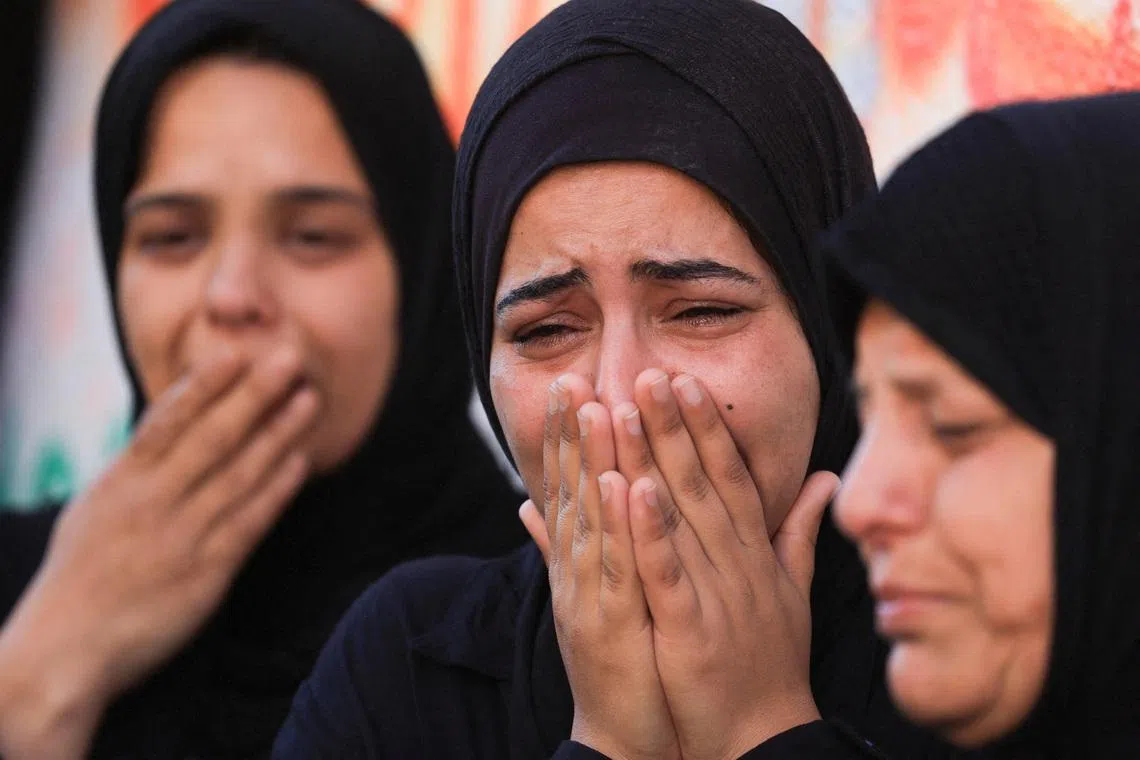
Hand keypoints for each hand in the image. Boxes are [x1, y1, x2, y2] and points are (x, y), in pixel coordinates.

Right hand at [0, 347, 316, 759]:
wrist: (65, 651)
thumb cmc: (82, 575)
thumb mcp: (96, 507)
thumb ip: (137, 467)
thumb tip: (172, 423)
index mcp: (120, 482)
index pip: (166, 421)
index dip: (203, 385)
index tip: (235, 352)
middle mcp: (152, 503)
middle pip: (212, 437)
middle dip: (254, 394)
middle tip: (290, 357)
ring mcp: (181, 537)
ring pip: (239, 473)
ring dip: (278, 434)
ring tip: (309, 400)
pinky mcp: (207, 573)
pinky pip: (249, 522)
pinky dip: (277, 490)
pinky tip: (300, 462)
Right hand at [518, 373, 679, 759]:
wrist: (623, 733)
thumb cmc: (618, 661)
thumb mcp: (591, 593)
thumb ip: (563, 544)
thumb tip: (529, 502)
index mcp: (581, 559)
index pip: (572, 485)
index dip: (570, 435)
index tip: (574, 383)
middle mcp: (579, 569)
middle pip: (573, 490)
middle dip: (572, 432)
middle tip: (573, 376)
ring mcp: (590, 593)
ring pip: (589, 516)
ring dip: (587, 459)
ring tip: (592, 407)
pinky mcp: (610, 622)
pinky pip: (615, 565)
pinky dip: (615, 523)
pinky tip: (615, 482)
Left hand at [619, 369, 836, 759]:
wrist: (764, 736)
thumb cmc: (772, 663)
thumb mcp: (792, 590)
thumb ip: (800, 530)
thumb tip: (823, 477)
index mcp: (753, 552)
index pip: (730, 476)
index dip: (707, 428)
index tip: (685, 382)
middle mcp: (737, 563)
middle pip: (702, 481)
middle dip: (676, 425)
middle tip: (650, 373)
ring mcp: (715, 593)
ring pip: (681, 514)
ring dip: (656, 459)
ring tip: (631, 409)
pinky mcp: (690, 628)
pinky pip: (668, 572)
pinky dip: (652, 530)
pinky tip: (633, 490)